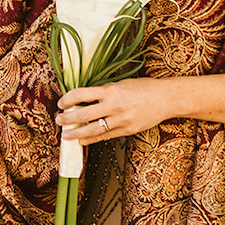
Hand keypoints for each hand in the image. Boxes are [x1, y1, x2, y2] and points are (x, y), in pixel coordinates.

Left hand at [55, 76, 174, 144]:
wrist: (165, 99)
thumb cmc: (142, 88)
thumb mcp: (120, 84)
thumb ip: (102, 91)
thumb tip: (82, 98)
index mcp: (110, 90)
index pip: (81, 94)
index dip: (68, 99)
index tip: (61, 103)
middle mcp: (114, 106)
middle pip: (84, 114)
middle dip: (68, 118)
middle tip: (59, 120)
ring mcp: (121, 120)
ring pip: (93, 129)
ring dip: (77, 133)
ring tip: (66, 135)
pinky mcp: (127, 130)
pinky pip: (106, 136)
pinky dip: (92, 139)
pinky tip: (82, 140)